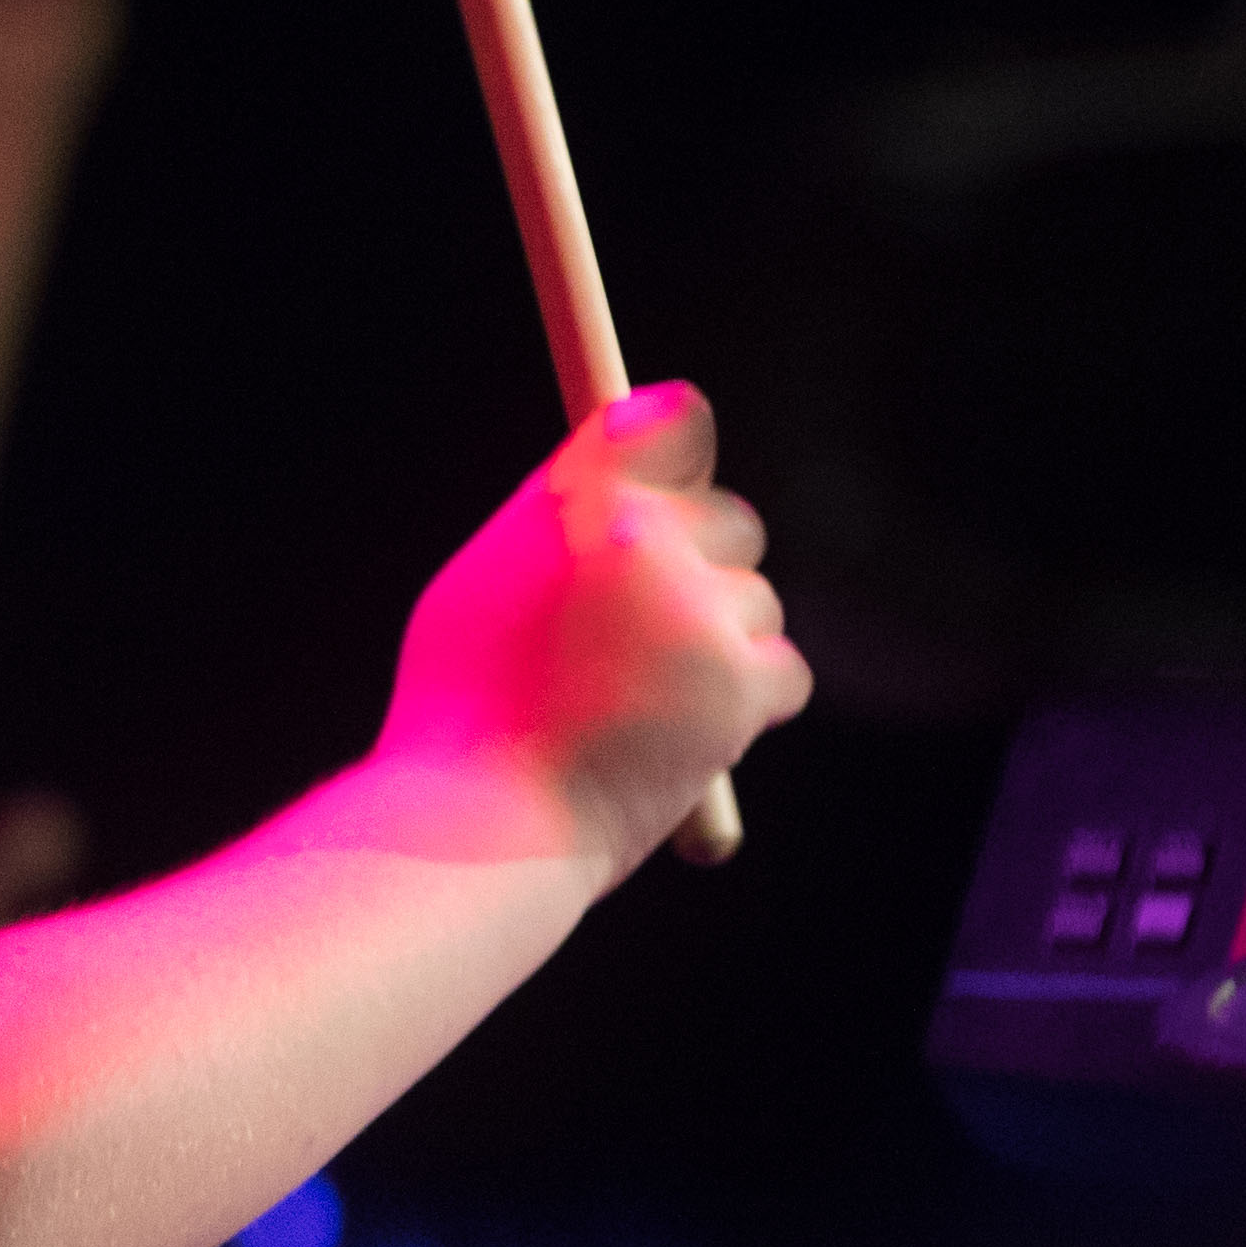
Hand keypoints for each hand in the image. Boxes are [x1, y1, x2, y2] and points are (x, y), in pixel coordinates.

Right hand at [378, 382, 806, 866]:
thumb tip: (629, 503)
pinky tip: (685, 732)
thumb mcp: (483, 586)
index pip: (677, 421)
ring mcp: (698, 609)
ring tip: (642, 704)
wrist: (476, 825)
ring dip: (721, 644)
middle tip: (651, 629)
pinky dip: (749, 702)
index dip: (682, 459)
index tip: (674, 489)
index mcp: (575, 497)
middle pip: (732, 517)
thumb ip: (563, 530)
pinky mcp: (741, 682)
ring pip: (757, 600)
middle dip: (705, 567)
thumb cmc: (460, 717)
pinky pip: (785, 669)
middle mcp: (644, 536)